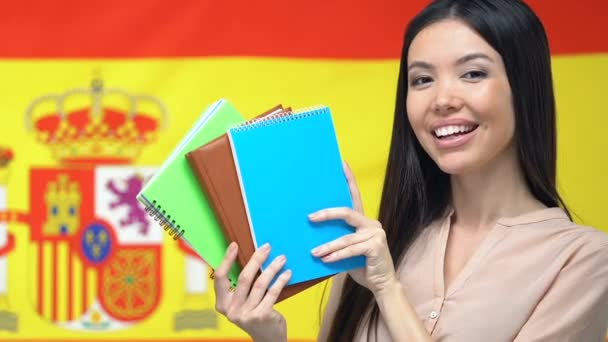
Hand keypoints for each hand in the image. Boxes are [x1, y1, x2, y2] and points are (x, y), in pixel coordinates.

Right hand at [214, 242, 291, 341]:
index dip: (227, 260)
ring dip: (272, 268)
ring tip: (281, 259)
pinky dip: (281, 280)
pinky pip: (272, 292)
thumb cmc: (255, 315)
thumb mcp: (243, 302)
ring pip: (260, 284)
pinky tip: (287, 273)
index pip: (220, 278)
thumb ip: (242, 286)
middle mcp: (231, 310)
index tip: (235, 245)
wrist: (267, 339)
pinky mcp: (261, 316)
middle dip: (256, 259)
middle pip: (244, 278)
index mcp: (222, 304)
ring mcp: (246, 315)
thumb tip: (251, 257)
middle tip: (267, 247)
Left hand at [309, 162, 396, 294]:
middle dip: (327, 214)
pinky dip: (337, 255)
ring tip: (314, 252)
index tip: (341, 163)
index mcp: (363, 221)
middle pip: (347, 212)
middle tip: (310, 217)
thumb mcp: (347, 250)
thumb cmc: (362, 265)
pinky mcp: (376, 245)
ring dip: (328, 246)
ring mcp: (375, 233)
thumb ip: (338, 239)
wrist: (382, 284)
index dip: (349, 179)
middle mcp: (371, 223)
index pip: (355, 196)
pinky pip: (351, 249)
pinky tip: (326, 260)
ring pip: (346, 237)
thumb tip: (314, 233)